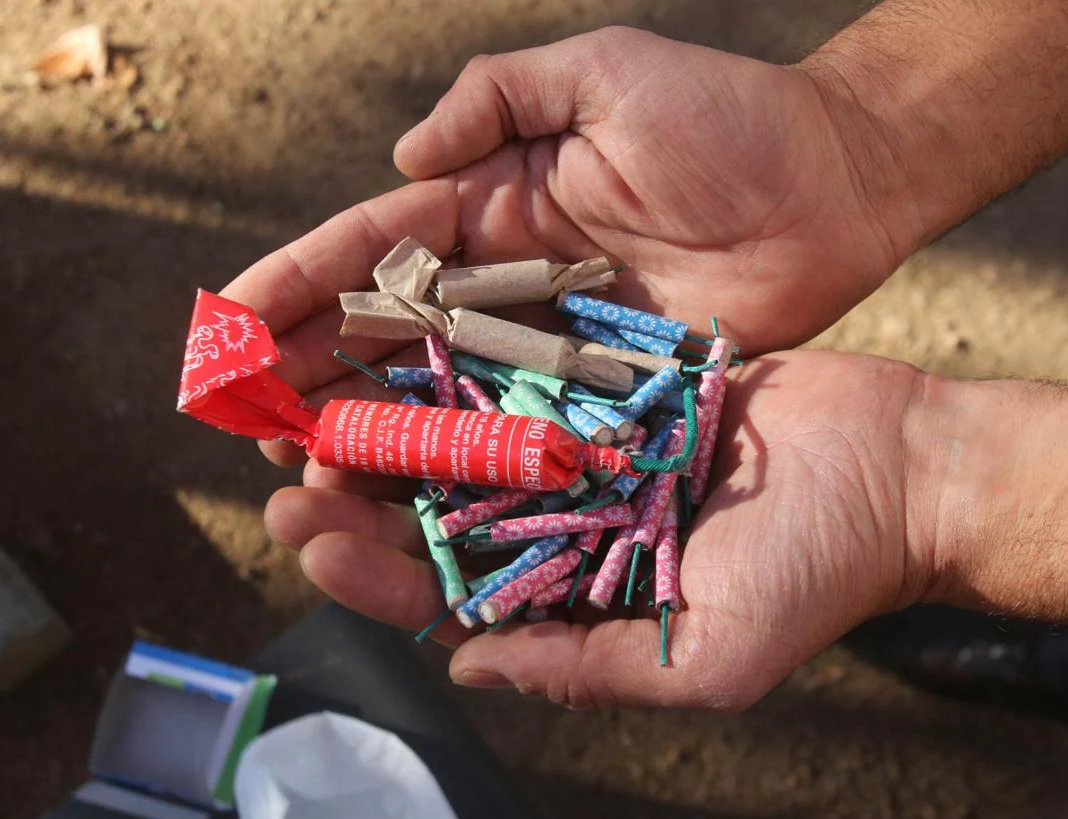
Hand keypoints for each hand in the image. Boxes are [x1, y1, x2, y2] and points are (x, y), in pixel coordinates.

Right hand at [223, 27, 900, 465]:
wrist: (837, 186)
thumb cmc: (728, 119)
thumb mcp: (604, 73)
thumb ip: (498, 97)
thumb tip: (403, 160)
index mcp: (492, 203)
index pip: (375, 249)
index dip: (300, 283)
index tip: (230, 320)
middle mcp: (507, 282)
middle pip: (388, 334)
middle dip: (312, 372)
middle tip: (245, 418)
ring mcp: (551, 346)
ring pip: (438, 394)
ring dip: (368, 430)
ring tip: (302, 470)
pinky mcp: (601, 393)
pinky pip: (519, 432)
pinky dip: (461, 463)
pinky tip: (408, 496)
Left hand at [265, 351, 932, 708]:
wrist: (898, 462)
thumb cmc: (816, 570)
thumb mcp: (708, 655)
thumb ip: (585, 669)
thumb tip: (467, 672)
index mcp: (574, 596)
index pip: (448, 596)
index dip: (372, 575)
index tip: (310, 540)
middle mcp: (565, 527)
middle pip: (436, 517)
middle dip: (358, 499)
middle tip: (285, 471)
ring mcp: (584, 454)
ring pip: (463, 443)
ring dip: (392, 426)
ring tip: (321, 403)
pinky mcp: (609, 389)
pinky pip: (522, 378)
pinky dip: (462, 367)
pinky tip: (405, 344)